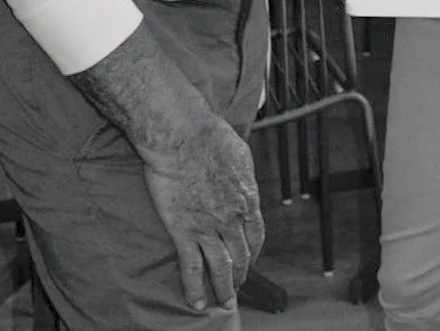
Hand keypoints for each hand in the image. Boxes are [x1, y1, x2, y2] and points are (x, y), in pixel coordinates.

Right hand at [140, 111, 263, 312]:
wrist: (183, 136)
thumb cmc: (211, 137)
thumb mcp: (240, 154)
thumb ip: (243, 174)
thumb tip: (242, 179)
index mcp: (248, 199)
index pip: (256, 235)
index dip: (253, 252)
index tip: (249, 261)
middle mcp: (233, 218)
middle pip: (241, 256)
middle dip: (241, 275)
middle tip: (237, 287)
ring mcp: (209, 228)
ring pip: (221, 268)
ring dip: (224, 288)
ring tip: (224, 303)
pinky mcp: (184, 232)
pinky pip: (192, 268)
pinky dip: (195, 289)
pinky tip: (196, 304)